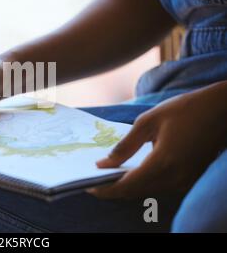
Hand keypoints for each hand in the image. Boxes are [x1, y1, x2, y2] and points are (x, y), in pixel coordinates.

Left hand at [88, 82, 226, 198]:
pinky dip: (141, 183)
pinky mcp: (189, 178)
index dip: (105, 188)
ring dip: (126, 187)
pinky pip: (159, 187)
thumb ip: (124, 146)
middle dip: (112, 189)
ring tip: (106, 175)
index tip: (87, 185)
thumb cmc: (184, 109)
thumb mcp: (148, 121)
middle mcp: (175, 178)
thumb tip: (104, 163)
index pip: (127, 185)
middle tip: (93, 179)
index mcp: (163, 162)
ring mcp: (184, 181)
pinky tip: (129, 172)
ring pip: (147, 192)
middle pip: (135, 192)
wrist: (221, 109)